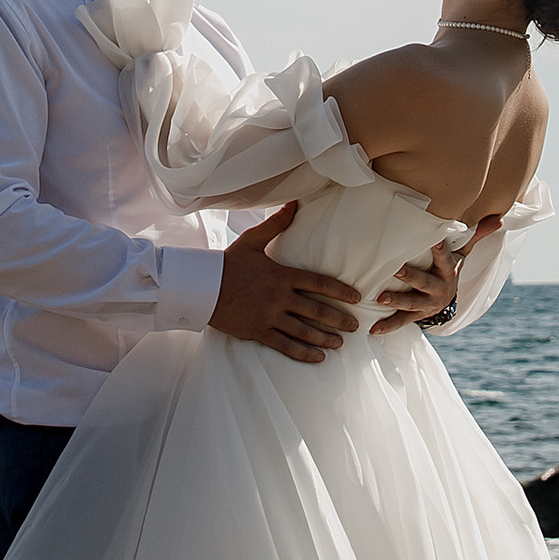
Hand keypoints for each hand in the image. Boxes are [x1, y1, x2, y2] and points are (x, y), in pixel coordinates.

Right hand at [212, 204, 360, 365]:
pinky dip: (303, 353)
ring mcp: (269, 317)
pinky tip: (318, 357)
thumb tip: (295, 202)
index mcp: (282, 275)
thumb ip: (276, 224)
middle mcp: (279, 297)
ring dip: (325, 339)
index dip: (341, 291)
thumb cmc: (228, 262)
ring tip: (340, 344)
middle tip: (355, 326)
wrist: (201, 286)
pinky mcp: (258, 332)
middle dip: (339, 320)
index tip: (357, 298)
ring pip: (304, 332)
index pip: (320, 283)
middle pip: (317, 311)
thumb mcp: (252, 240)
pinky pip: (285, 346)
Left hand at [372, 215, 503, 336]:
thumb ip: (477, 234)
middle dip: (411, 276)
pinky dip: (388, 326)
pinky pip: (402, 322)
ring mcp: (427, 304)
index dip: (441, 249)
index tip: (434, 239)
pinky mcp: (416, 316)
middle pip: (424, 282)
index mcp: (448, 271)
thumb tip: (499, 218)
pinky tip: (374, 329)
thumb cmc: (450, 269)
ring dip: (396, 301)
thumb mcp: (463, 252)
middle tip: (396, 269)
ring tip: (380, 298)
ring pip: (411, 303)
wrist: (448, 301)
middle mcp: (438, 289)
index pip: (445, 258)